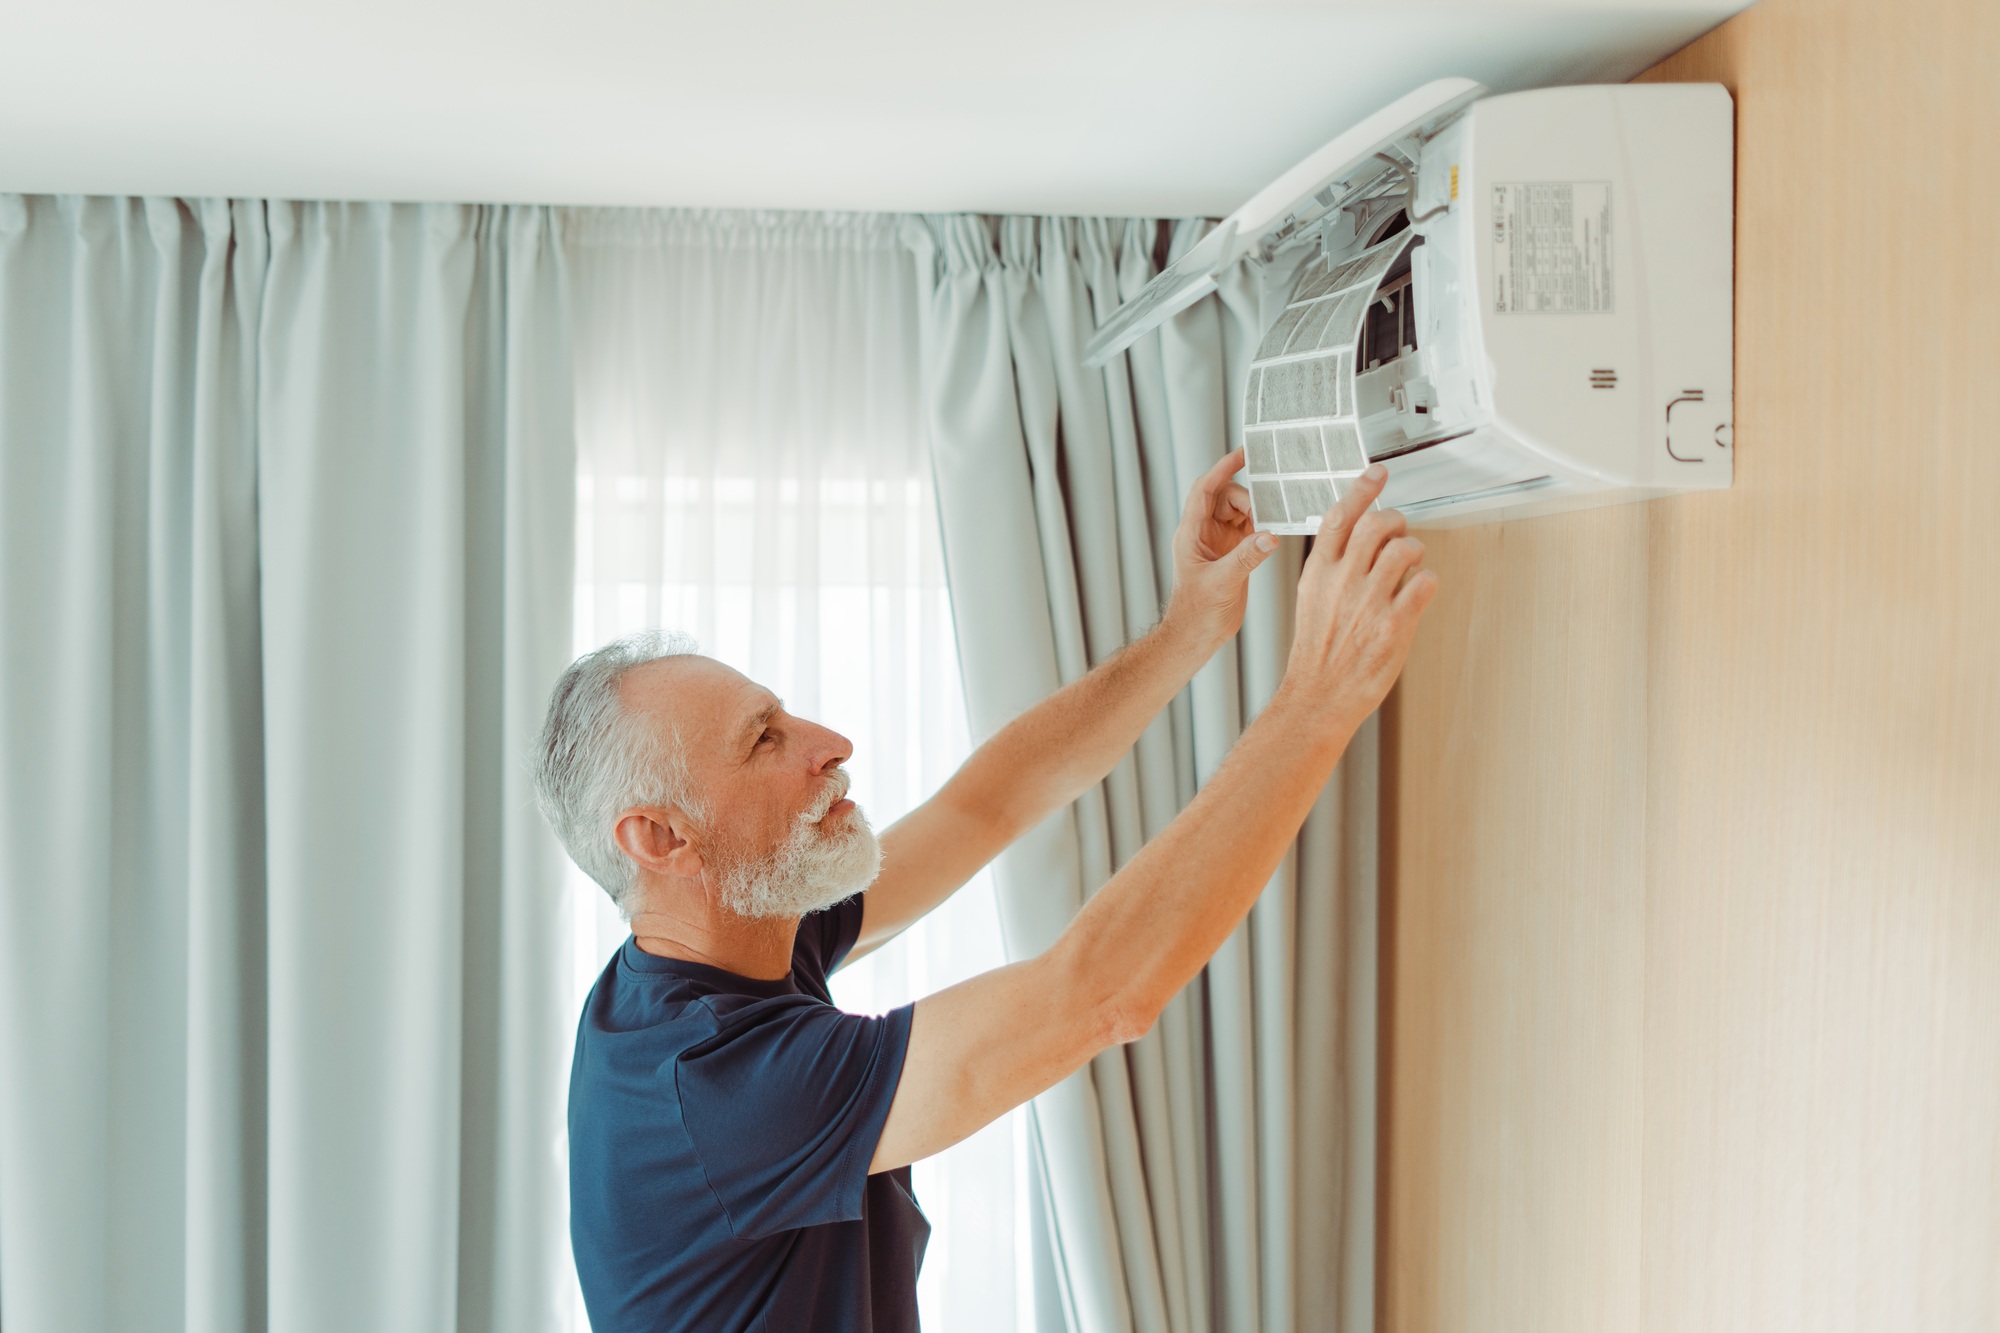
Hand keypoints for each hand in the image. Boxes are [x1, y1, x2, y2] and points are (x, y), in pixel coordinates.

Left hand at [1164, 447, 1278, 647]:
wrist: (1195, 637)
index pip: (1205, 490)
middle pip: (1226, 497)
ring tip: (1269, 526)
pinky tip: (1272, 534)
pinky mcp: (1232, 554)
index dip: (1222, 469)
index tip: (1242, 454)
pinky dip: (1262, 526)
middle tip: (1264, 515)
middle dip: (1247, 498)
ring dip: (1256, 513)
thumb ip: (1246, 558)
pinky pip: (1249, 529)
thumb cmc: (1196, 613)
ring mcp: (1218, 543)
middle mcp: (1204, 533)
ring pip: (1239, 511)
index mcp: (1191, 533)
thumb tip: (1269, 536)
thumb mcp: (1221, 584)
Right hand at [1281, 465, 1436, 726]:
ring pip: (1406, 549)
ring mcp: (1369, 602)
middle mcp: (1343, 581)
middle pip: (1376, 524)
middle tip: (1400, 530)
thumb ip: (1332, 568)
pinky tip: (1417, 593)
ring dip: (1415, 551)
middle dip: (1396, 520)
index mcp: (1318, 573)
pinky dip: (1427, 582)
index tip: (1377, 473)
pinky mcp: (1395, 625)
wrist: (1317, 697)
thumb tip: (1359, 538)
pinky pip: (1425, 583)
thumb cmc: (1317, 653)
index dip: (1362, 490)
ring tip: (1410, 566)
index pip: (1339, 517)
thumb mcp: (1311, 600)